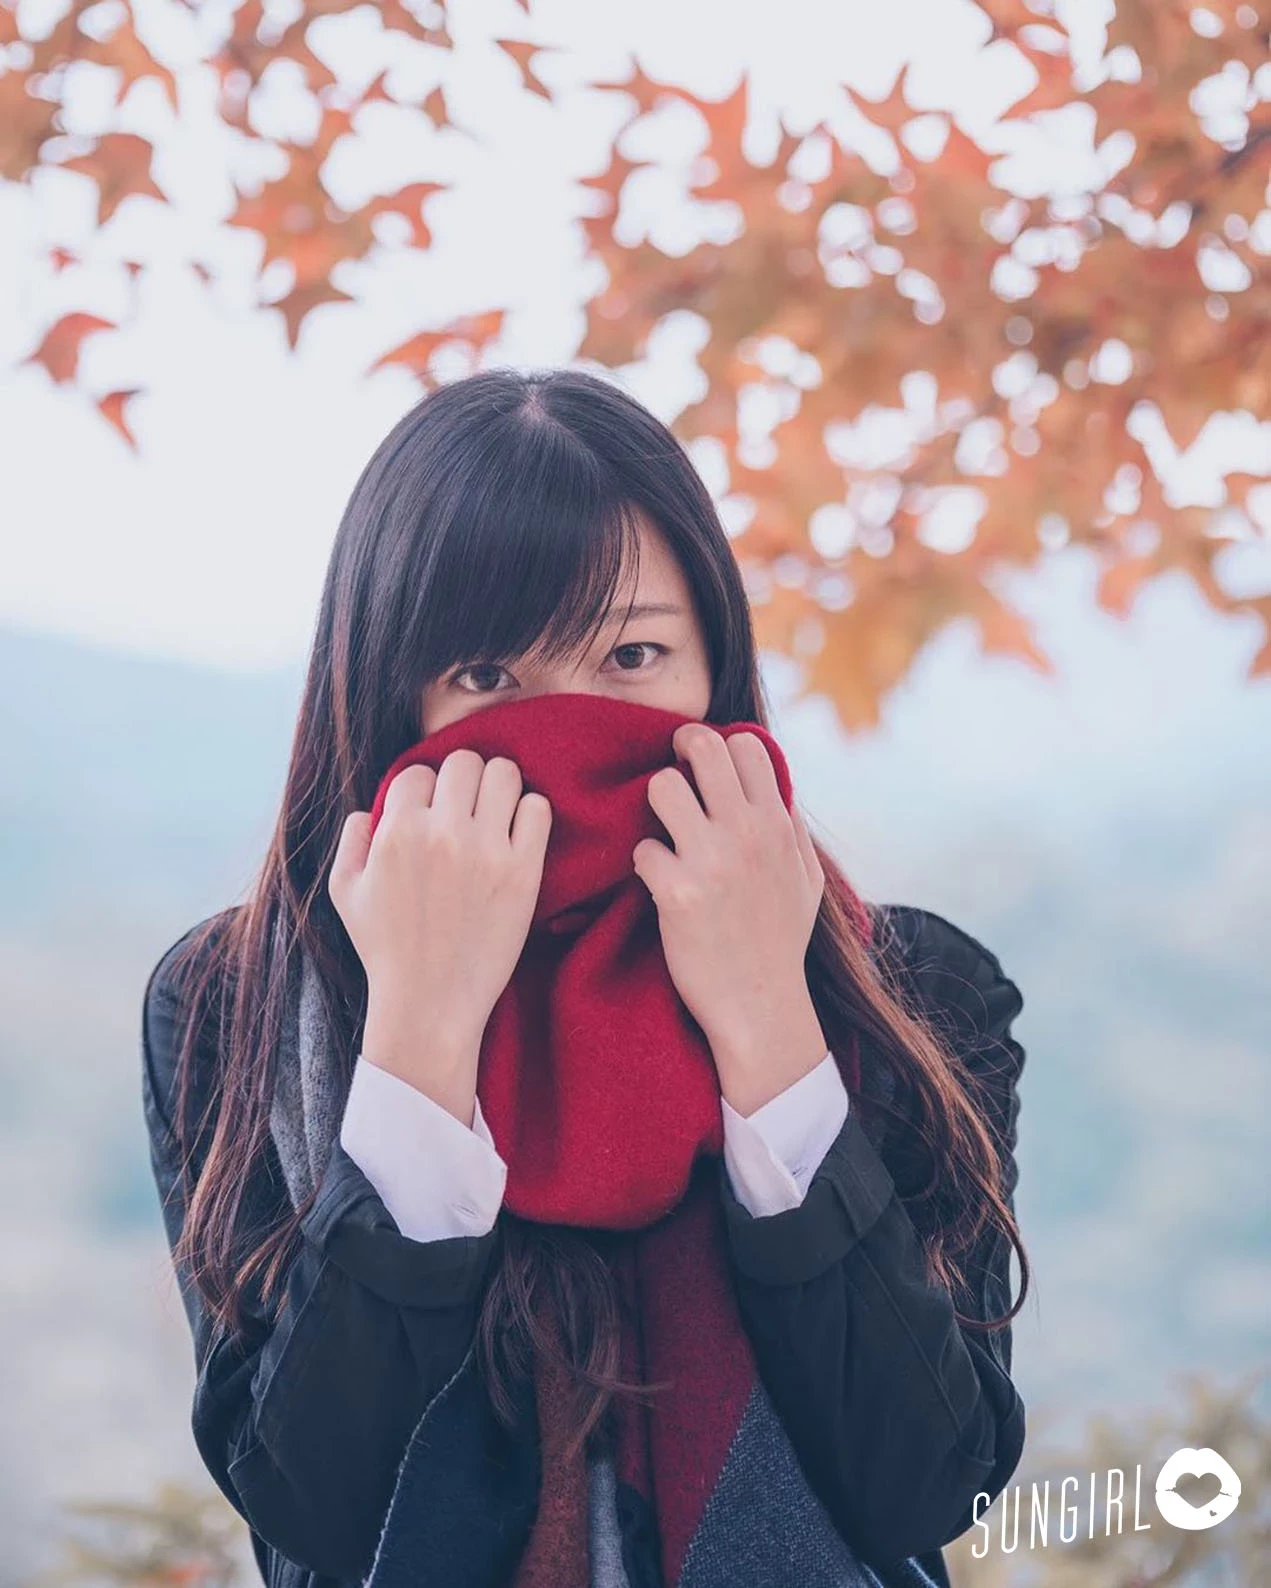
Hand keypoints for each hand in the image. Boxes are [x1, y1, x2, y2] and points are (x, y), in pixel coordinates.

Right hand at [328, 749, 551, 1122]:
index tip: (431, 813)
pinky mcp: (522, 873)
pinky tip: (517, 833)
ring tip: (494, 812)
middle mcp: (443, 834)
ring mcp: (487, 851)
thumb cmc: (386, 950)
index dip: (423, 790)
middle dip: (462, 780)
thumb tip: (370, 810)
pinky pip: (538, 809)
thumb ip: (351, 840)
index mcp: (397, 833)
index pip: (419, 772)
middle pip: (464, 762)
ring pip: (505, 774)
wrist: (430, 1004)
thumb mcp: (345, 893)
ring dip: (498, 788)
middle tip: (466, 806)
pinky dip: (529, 813)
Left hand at [631, 722, 830, 1115]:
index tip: (701, 764)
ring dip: (656, 808)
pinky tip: (658, 884)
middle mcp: (747, 833)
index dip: (717, 746)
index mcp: (778, 824)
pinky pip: (642, 849)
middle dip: (679, 753)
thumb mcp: (806, 879)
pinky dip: (645, 864)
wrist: (760, 1006)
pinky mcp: (676, 893)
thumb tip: (776, 786)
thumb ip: (791, 827)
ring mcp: (712, 861)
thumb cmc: (780, 942)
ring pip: (662, 786)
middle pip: (702, 747)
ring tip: (665, 836)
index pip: (745, 744)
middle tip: (672, 779)